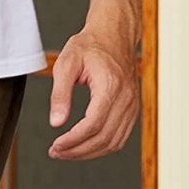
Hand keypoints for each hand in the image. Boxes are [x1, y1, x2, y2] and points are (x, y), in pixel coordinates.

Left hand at [47, 28, 140, 160]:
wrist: (113, 35)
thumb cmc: (90, 46)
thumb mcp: (66, 63)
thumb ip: (60, 94)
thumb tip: (56, 122)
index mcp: (110, 85)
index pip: (94, 124)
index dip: (73, 140)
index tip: (55, 145)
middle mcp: (126, 97)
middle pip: (104, 138)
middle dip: (78, 150)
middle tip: (56, 152)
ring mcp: (132, 105)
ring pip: (113, 142)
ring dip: (89, 153)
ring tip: (66, 152)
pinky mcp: (132, 109)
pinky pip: (120, 137)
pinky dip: (102, 147)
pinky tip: (84, 146)